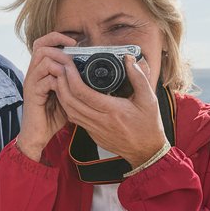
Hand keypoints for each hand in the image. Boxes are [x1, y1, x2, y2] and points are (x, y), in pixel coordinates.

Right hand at [16, 32, 82, 160]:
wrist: (38, 135)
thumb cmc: (52, 116)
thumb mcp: (67, 95)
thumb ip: (74, 82)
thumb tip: (93, 73)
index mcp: (40, 71)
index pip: (42, 43)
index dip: (57, 37)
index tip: (74, 42)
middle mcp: (33, 73)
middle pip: (40, 45)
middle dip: (59, 44)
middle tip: (74, 51)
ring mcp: (31, 83)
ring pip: (42, 58)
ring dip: (60, 60)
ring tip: (71, 69)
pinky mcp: (32, 94)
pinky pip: (45, 79)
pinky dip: (58, 79)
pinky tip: (67, 86)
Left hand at [52, 54, 167, 166]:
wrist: (146, 151)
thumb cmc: (149, 125)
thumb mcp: (149, 99)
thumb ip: (139, 78)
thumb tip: (129, 59)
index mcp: (112, 110)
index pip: (83, 93)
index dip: (71, 77)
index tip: (69, 65)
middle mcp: (100, 121)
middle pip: (70, 101)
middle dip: (60, 83)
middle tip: (59, 69)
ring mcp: (94, 129)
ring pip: (69, 111)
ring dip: (61, 95)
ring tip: (60, 79)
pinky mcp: (92, 134)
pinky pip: (74, 119)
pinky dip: (67, 106)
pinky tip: (68, 95)